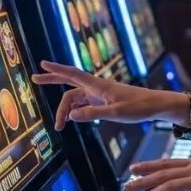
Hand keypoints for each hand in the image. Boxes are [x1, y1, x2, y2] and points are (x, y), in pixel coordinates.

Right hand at [32, 61, 189, 129]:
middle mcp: (97, 87)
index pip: (73, 74)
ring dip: (65, 110)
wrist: (155, 106)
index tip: (42, 63)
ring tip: (59, 127)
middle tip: (34, 80)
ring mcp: (100, 93)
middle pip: (69, 82)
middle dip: (52, 80)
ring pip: (75, 98)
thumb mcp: (115, 113)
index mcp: (98, 85)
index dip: (56, 69)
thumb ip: (93, 114)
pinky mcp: (104, 100)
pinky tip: (71, 120)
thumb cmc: (138, 107)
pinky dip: (75, 111)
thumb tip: (71, 116)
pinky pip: (83, 103)